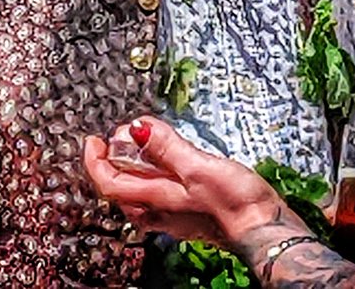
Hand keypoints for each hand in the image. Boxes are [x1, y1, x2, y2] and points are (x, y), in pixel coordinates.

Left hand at [84, 117, 303, 246]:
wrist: (261, 227)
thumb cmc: (232, 202)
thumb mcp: (198, 167)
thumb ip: (167, 147)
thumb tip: (137, 128)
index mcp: (154, 200)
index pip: (109, 183)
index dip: (95, 161)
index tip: (93, 140)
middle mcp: (157, 211)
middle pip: (120, 188)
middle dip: (113, 160)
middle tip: (121, 135)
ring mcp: (171, 215)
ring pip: (138, 192)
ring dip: (133, 168)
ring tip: (140, 145)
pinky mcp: (186, 213)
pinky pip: (156, 194)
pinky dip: (152, 175)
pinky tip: (166, 164)